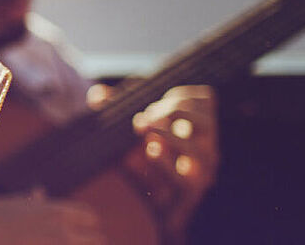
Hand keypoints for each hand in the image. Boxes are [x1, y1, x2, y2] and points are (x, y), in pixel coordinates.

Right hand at [0, 190, 106, 244]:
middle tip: (84, 240)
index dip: (87, 220)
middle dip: (91, 240)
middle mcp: (62, 232)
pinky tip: (47, 244)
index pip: (88, 215)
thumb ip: (33, 201)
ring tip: (68, 242)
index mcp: (56, 211)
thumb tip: (40, 193)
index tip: (85, 224)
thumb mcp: (13, 204)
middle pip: (96, 239)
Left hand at [89, 84, 218, 232]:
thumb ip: (115, 110)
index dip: (180, 95)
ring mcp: (202, 170)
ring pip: (199, 149)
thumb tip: (97, 95)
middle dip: (173, 111)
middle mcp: (206, 146)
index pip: (205, 99)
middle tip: (143, 118)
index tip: (154, 102)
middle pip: (206, 118)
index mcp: (198, 127)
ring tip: (143, 129)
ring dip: (169, 135)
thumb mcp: (129, 132)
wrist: (148, 209)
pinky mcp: (191, 191)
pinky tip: (150, 151)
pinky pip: (185, 178)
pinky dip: (167, 163)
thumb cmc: (141, 162)